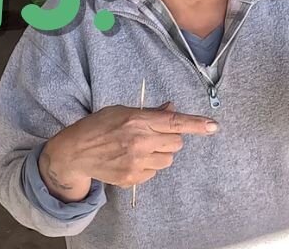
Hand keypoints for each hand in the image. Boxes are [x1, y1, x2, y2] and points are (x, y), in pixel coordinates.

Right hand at [40, 103, 218, 200]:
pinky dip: (148, 166)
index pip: (174, 122)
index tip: (213, 126)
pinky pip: (154, 173)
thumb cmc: (98, 126)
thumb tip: (172, 109)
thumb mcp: (122, 111)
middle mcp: (140, 141)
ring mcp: (136, 162)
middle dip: (170, 138)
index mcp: (138, 120)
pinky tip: (132, 160)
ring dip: (161, 153)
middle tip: (153, 135)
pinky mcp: (132, 178)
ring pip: (168, 160)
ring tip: (141, 148)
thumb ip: (149, 113)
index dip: (196, 124)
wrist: (75, 152)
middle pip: (176, 143)